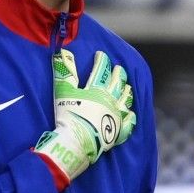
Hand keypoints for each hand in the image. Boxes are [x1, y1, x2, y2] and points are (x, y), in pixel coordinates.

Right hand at [34, 49, 136, 182]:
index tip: (101, 54)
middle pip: (117, 84)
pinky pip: (127, 124)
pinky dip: (130, 118)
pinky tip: (132, 115)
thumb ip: (64, 72)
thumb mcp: (63, 91)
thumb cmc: (68, 114)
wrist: (77, 140)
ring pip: (125, 101)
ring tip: (128, 87)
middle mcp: (110, 101)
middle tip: (119, 68)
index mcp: (97, 90)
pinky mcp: (118, 132)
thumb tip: (62, 53)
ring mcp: (116, 116)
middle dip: (118, 74)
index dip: (102, 61)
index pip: (101, 71)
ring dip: (127, 92)